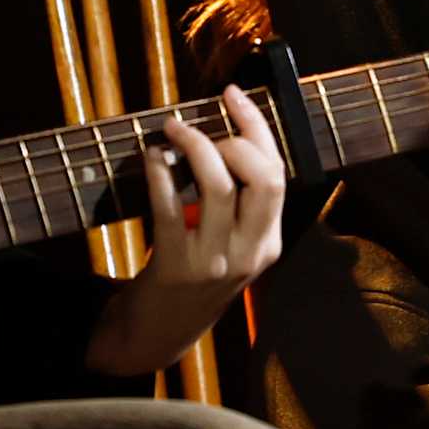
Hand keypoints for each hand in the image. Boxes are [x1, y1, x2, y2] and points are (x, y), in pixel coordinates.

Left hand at [82, 87, 289, 376]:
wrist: (158, 332)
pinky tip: (152, 157)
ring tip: (172, 129)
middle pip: (261, 177)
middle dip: (234, 137)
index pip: (277, 172)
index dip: (257, 127)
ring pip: (219, 186)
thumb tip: (221, 129)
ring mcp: (216, 261)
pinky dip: (161, 173)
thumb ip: (238, 204)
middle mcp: (250, 252)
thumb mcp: (231, 247)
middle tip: (201, 125)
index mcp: (269, 242)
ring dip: (195, 146)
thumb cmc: (192, 276)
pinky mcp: (177, 266)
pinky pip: (172, 207)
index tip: (233, 95)